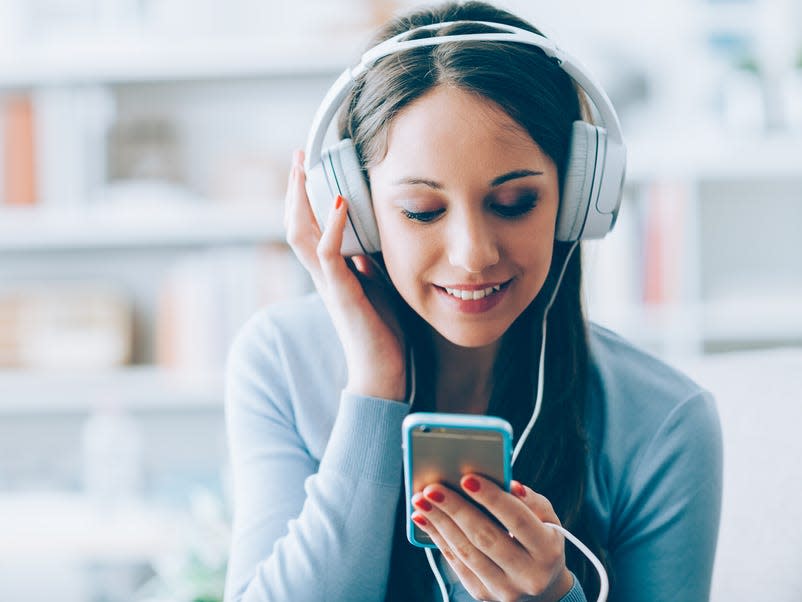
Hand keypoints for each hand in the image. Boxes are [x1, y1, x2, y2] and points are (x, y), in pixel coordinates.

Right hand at [283, 150, 406, 400]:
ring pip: (300, 235)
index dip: (304, 198)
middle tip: (298, 154)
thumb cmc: (381, 331)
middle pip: (294, 224)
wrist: (382, 370)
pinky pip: (327, 254)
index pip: (308, 228)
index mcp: (330, 272)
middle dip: (294, 188)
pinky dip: (330, 226)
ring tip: (305, 167)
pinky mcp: (340, 293)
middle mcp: (322, 275)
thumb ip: (366, 266)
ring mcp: (328, 283)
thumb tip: (364, 247)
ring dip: (301, 199)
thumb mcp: (376, 287)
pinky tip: (337, 201)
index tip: (308, 167)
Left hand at [411, 476, 572, 601]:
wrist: (544, 590)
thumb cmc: (542, 541)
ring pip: (466, 552)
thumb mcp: (548, 519)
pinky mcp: (483, 594)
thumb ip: (530, 501)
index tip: (467, 478)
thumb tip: (508, 484)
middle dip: (455, 509)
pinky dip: (438, 538)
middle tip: (432, 489)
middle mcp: (527, 575)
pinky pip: (456, 563)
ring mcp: (504, 589)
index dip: (492, 498)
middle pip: (485, 537)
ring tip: (421, 500)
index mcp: (547, 551)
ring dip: (439, 523)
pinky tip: (424, 518)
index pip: (518, 520)